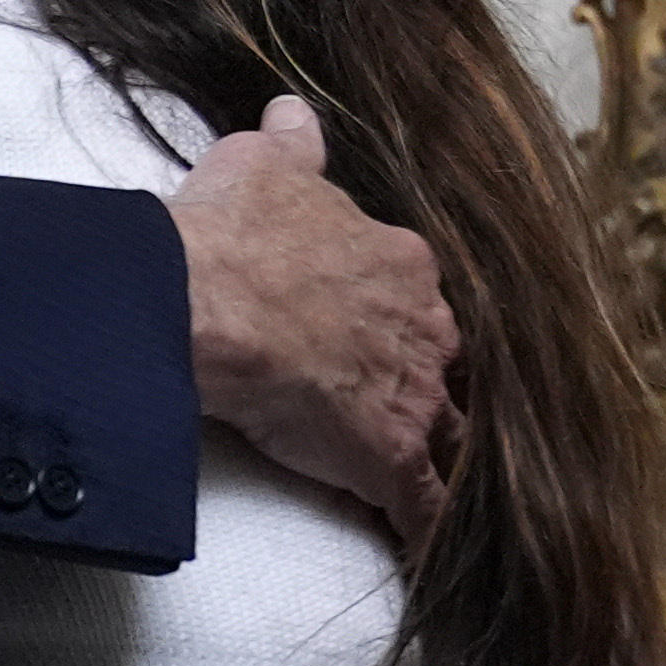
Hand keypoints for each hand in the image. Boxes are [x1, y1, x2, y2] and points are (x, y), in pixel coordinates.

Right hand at [170, 99, 455, 535]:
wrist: (209, 299)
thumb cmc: (235, 231)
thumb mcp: (264, 167)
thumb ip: (292, 147)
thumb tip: (294, 113)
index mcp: (401, 262)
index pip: (418, 299)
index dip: (399, 324)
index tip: (379, 342)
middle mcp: (427, 328)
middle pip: (451, 368)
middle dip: (437, 392)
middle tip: (413, 415)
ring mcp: (416, 396)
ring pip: (456, 437)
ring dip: (451, 461)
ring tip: (452, 492)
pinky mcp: (391, 459)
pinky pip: (427, 507)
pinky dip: (432, 531)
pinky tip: (435, 553)